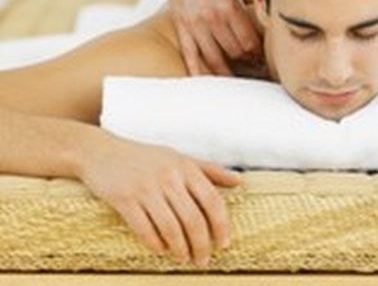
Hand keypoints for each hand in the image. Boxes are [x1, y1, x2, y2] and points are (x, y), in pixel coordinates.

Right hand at [78, 133, 240, 264]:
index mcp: (185, 166)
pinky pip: (144, 229)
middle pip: (193, 218)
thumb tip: (239, 181)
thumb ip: (209, 170)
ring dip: (180, 249)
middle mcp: (169, 176)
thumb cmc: (146, 157)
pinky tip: (161, 250)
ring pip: (171, 227)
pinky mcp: (124, 199)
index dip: (221, 225)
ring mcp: (146, 188)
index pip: (212, 200)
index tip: (224, 243)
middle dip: (202, 244)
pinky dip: (155, 244)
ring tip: (185, 259)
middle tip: (204, 260)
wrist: (103, 152)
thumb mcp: (179, 158)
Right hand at [162, 0, 261, 75]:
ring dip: (227, 72)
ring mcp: (196, 25)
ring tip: (235, 80)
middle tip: (254, 68)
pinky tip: (207, 84)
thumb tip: (262, 12)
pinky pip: (191, 57)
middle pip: (235, 52)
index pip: (250, 40)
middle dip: (247, 62)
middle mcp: (214, 18)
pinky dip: (199, 73)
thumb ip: (245, 0)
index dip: (258, 53)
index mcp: (230, 5)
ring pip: (215, 60)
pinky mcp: (182, 27)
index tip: (263, 56)